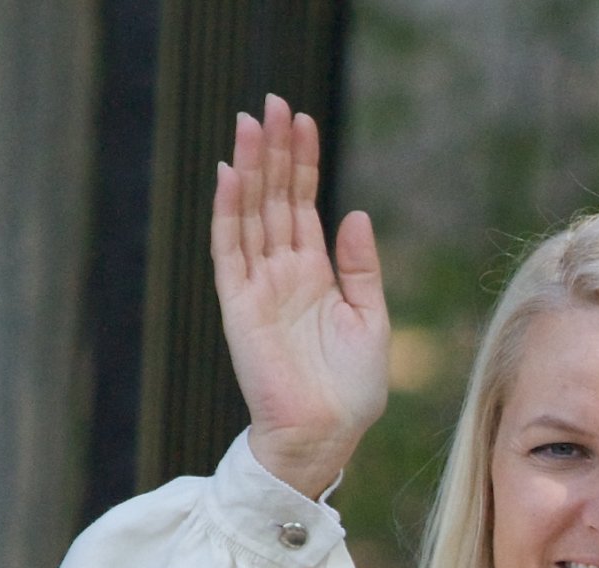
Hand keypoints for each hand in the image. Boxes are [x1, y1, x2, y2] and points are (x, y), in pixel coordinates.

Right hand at [211, 93, 389, 497]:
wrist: (326, 435)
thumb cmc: (352, 391)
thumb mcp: (371, 320)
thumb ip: (361, 268)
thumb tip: (353, 213)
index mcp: (315, 275)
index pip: (304, 205)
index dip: (303, 162)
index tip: (302, 118)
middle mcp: (283, 274)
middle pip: (274, 199)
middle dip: (273, 151)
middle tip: (272, 102)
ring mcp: (259, 287)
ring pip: (250, 214)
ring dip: (249, 169)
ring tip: (250, 122)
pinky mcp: (239, 306)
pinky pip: (229, 251)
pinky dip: (227, 213)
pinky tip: (229, 175)